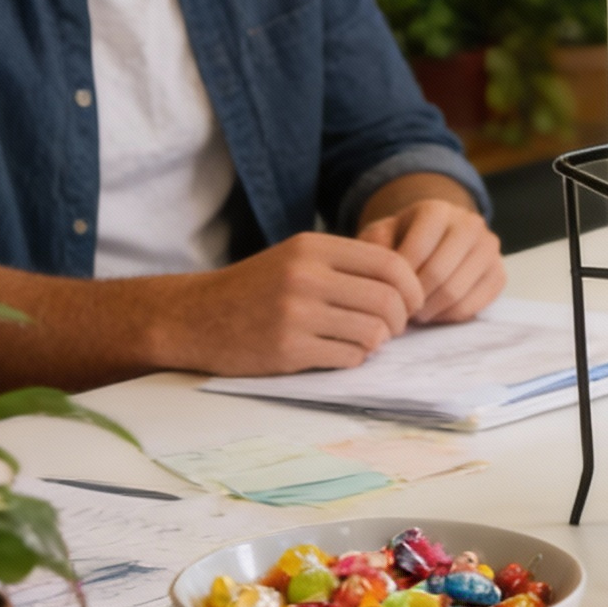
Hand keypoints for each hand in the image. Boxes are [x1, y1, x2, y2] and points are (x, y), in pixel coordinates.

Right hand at [152, 232, 426, 374]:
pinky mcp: (287, 349)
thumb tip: (407, 284)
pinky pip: (348, 357)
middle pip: (388, 300)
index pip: (390, 264)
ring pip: (372, 332)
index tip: (411, 303)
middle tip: (392, 328)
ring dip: (377, 342)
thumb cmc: (255, 288)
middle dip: (400, 320)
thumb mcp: (297, 258)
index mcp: (314, 247)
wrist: (195, 317)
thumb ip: (346, 265)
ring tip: (362, 340)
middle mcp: (306, 276)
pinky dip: (353, 358)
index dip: (412, 288)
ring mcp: (296, 313)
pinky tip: (338, 353)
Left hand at [357, 198, 504, 324]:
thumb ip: (374, 247)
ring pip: (457, 293)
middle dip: (415, 298)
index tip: (387, 293)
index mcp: (437, 210)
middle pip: (439, 274)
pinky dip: (449, 316)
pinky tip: (434, 312)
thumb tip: (383, 273)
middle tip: (400, 309)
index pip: (417, 251)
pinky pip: (473, 307)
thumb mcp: (381, 235)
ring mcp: (489, 248)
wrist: (437, 238)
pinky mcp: (499, 273)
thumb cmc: (403, 239)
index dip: (399, 279)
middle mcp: (469, 223)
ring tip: (415, 311)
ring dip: (430, 310)